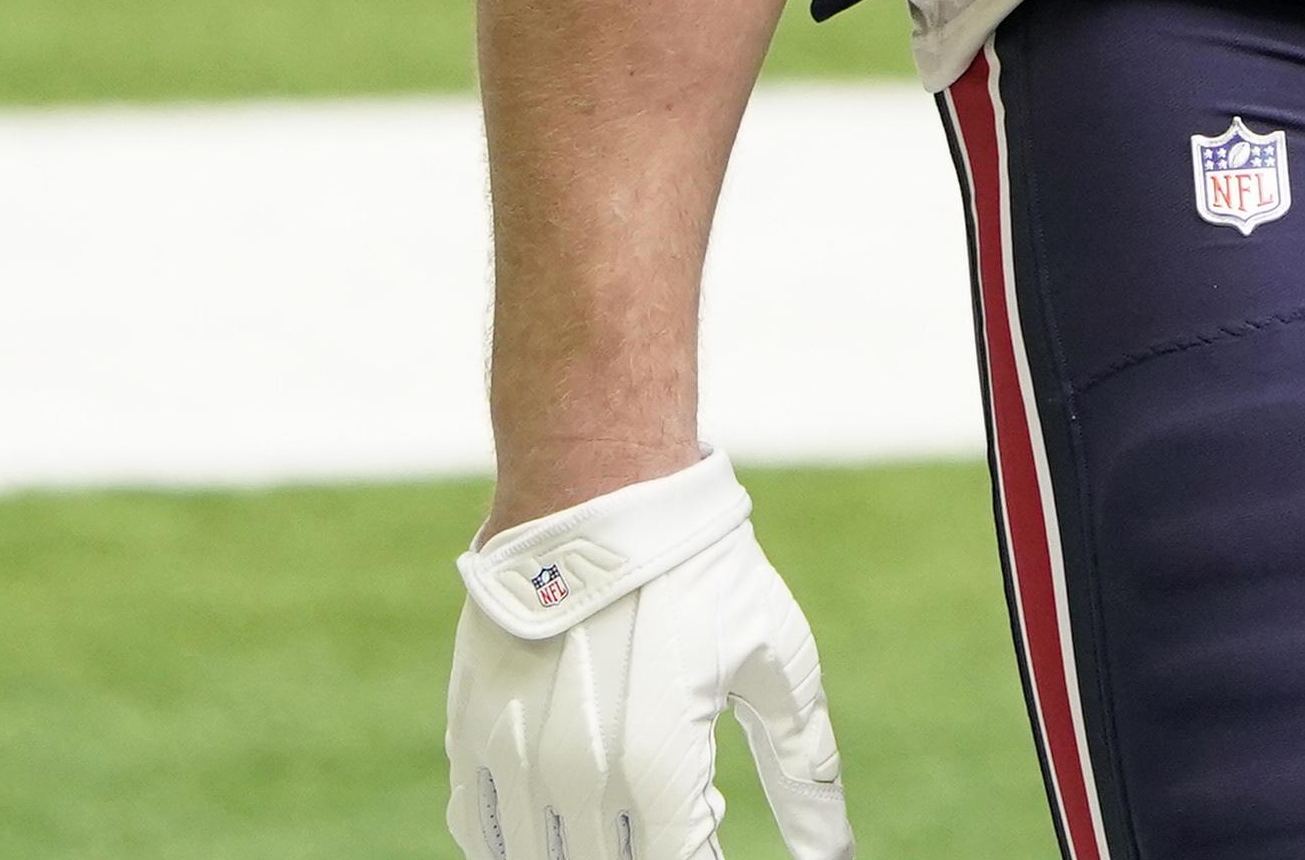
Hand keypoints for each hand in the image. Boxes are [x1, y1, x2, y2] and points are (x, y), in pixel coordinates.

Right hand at [446, 454, 851, 859]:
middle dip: (661, 848)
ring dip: (596, 847)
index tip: (723, 822)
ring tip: (640, 789)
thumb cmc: (697, 568)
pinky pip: (481, 828)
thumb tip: (834, 854)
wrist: (594, 481)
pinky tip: (573, 799)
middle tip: (695, 800)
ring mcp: (511, 760)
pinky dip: (525, 836)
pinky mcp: (470, 731)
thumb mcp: (774, 657)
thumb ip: (804, 765)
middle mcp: (575, 780)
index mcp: (657, 769)